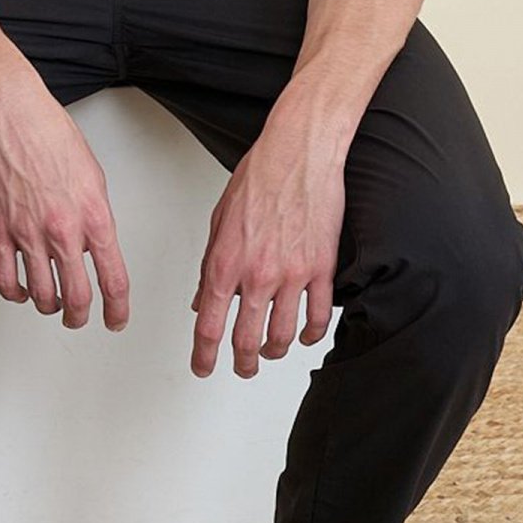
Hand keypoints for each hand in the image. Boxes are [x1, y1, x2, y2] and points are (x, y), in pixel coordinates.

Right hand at [0, 79, 130, 330]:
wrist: (10, 114)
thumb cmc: (49, 133)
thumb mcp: (92, 176)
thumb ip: (95, 216)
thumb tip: (92, 242)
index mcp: (93, 216)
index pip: (113, 278)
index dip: (117, 308)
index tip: (116, 318)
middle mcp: (62, 230)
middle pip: (76, 296)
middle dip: (81, 315)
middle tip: (81, 318)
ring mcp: (27, 233)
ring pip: (41, 294)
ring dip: (49, 306)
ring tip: (51, 305)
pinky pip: (5, 278)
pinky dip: (15, 293)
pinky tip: (20, 291)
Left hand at [187, 128, 343, 377]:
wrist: (298, 153)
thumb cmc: (258, 178)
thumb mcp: (219, 221)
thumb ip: (210, 266)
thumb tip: (200, 299)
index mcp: (225, 263)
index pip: (209, 325)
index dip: (203, 354)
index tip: (203, 367)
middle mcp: (258, 274)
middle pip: (246, 340)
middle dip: (241, 363)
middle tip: (241, 368)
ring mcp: (292, 274)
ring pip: (283, 335)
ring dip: (273, 351)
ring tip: (270, 352)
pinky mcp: (322, 268)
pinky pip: (319, 316)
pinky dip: (312, 335)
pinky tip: (306, 336)